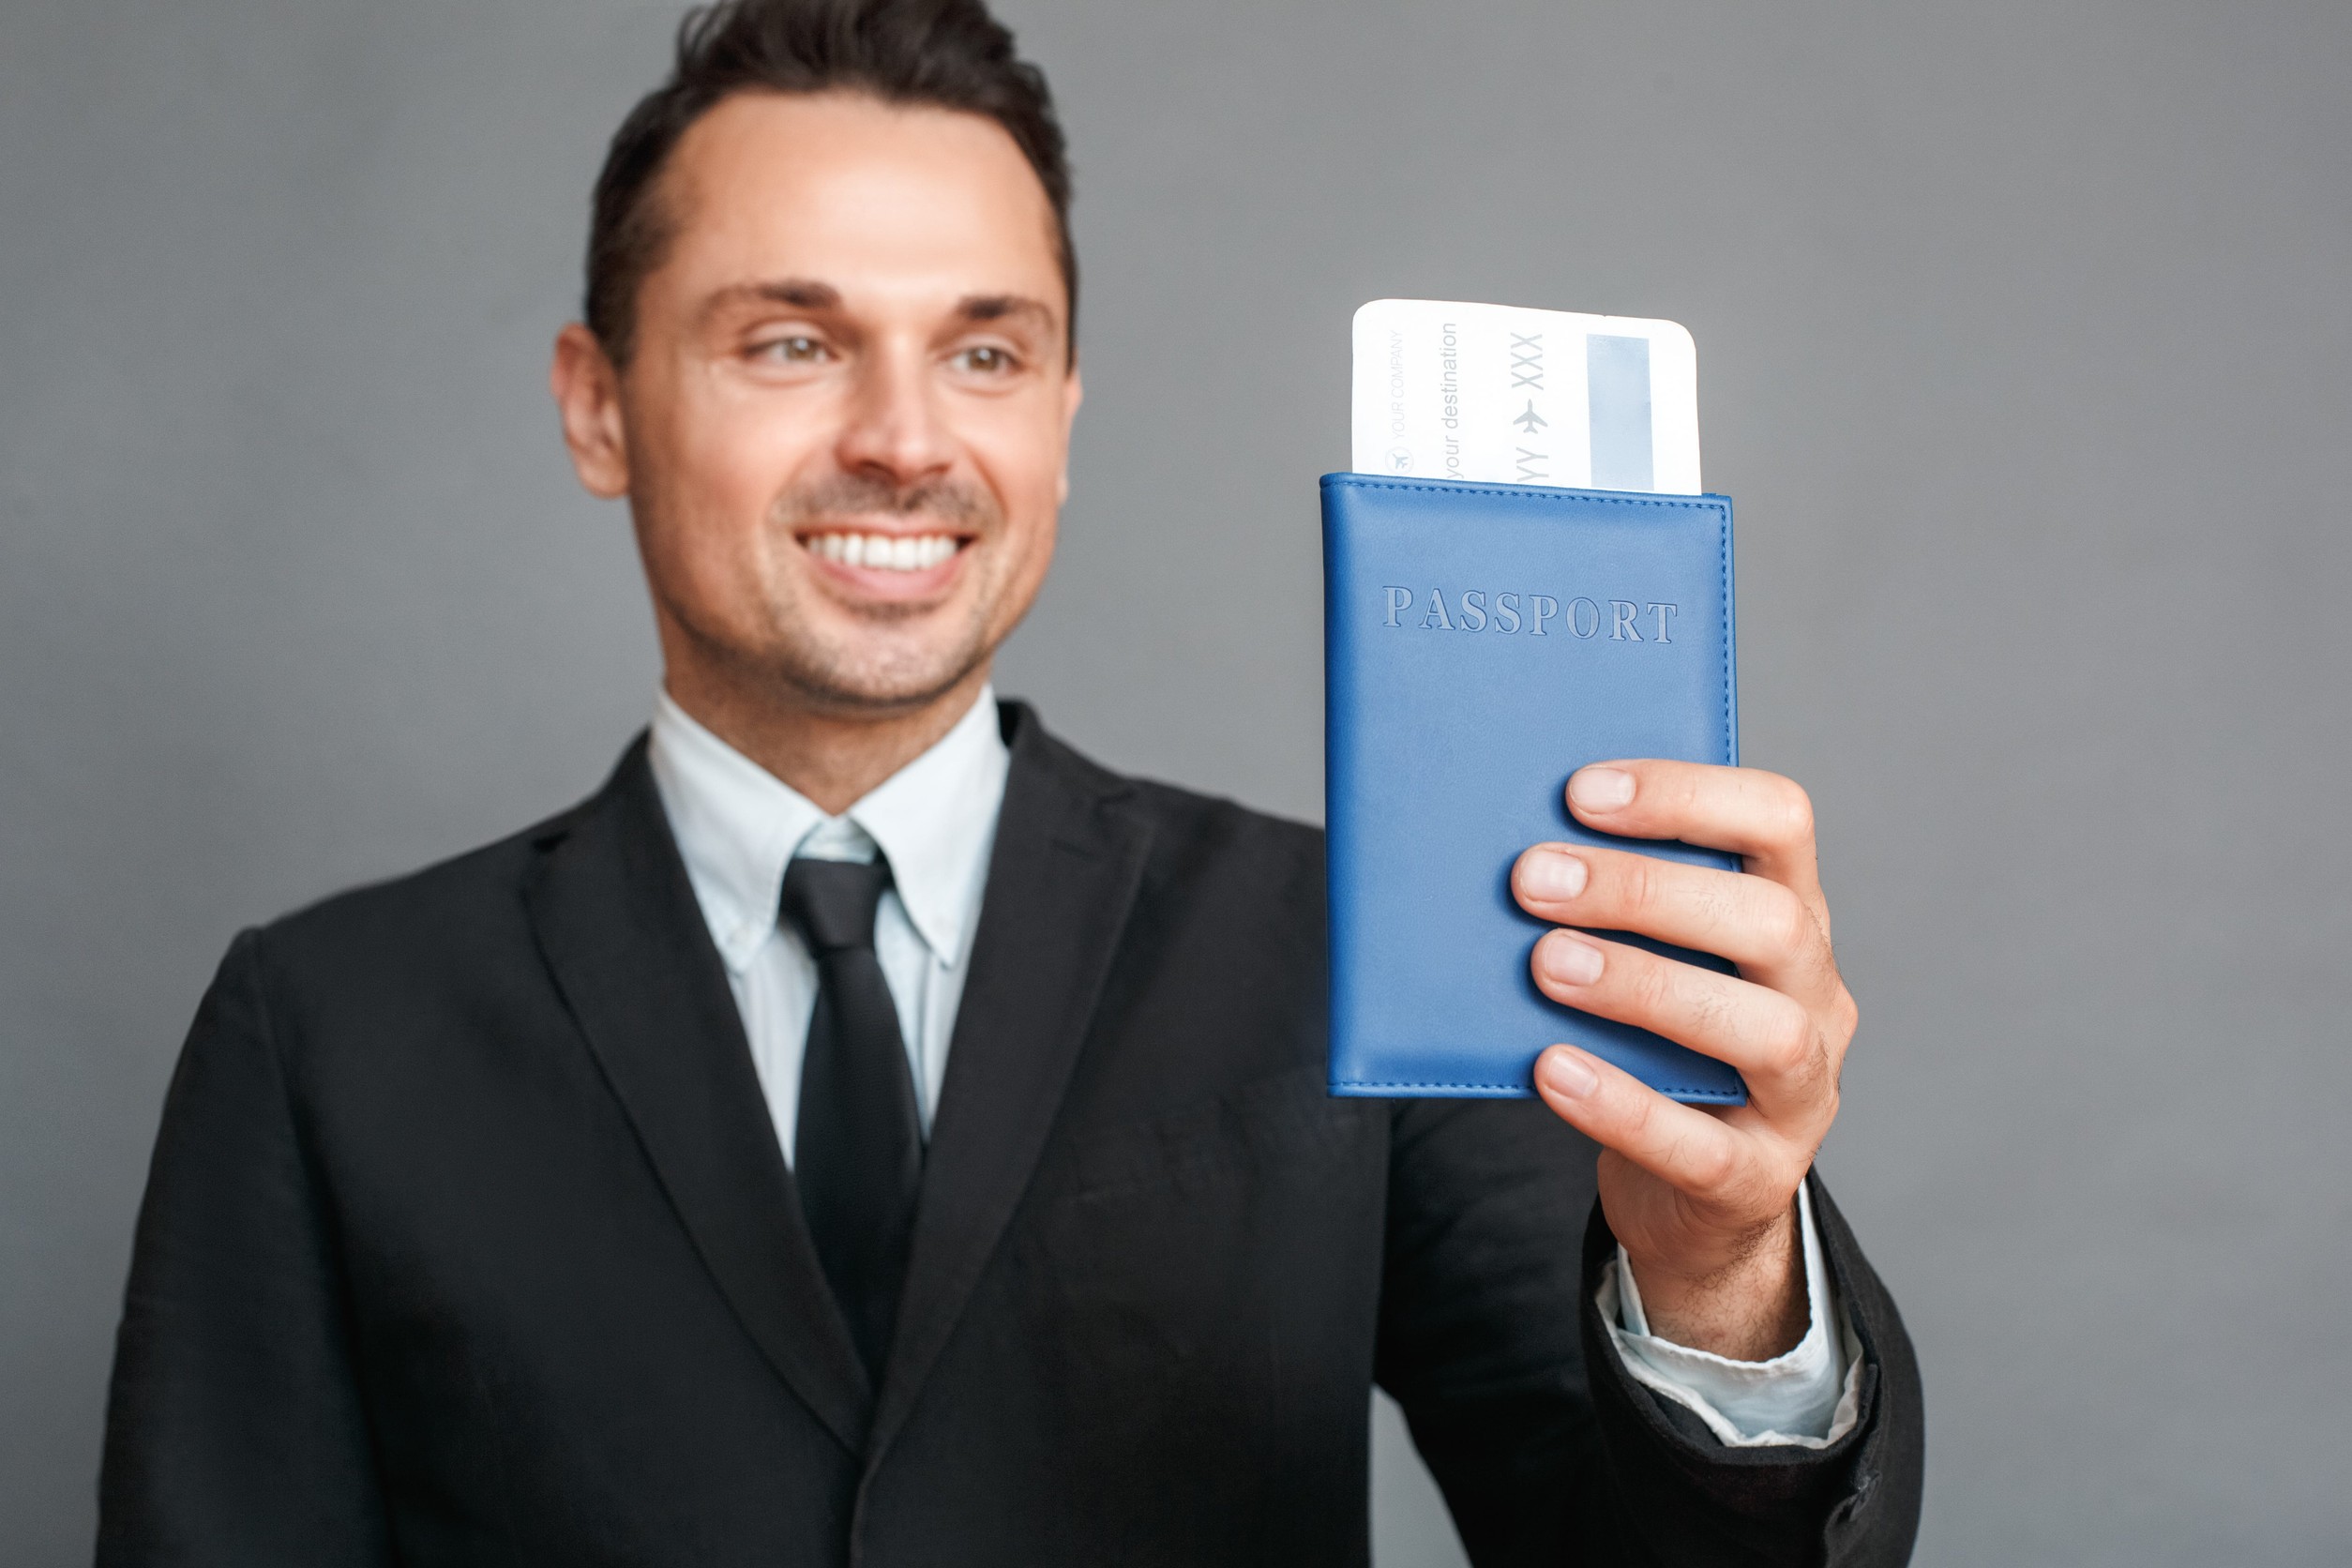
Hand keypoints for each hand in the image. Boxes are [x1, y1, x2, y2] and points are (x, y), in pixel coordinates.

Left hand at [1511, 760, 1854, 1360]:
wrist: (1687, 1195)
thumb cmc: (1651, 1045)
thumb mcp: (1644, 960)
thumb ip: (1606, 908)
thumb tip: (1504, 850)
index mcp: (1792, 915)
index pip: (1780, 821)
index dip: (1686, 794)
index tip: (1579, 791)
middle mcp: (1817, 995)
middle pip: (1772, 921)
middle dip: (1644, 890)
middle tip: (1532, 881)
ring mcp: (1802, 1093)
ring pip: (1764, 1030)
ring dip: (1645, 986)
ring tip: (1544, 965)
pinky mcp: (1758, 1179)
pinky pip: (1702, 1145)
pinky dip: (1622, 1103)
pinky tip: (1551, 1068)